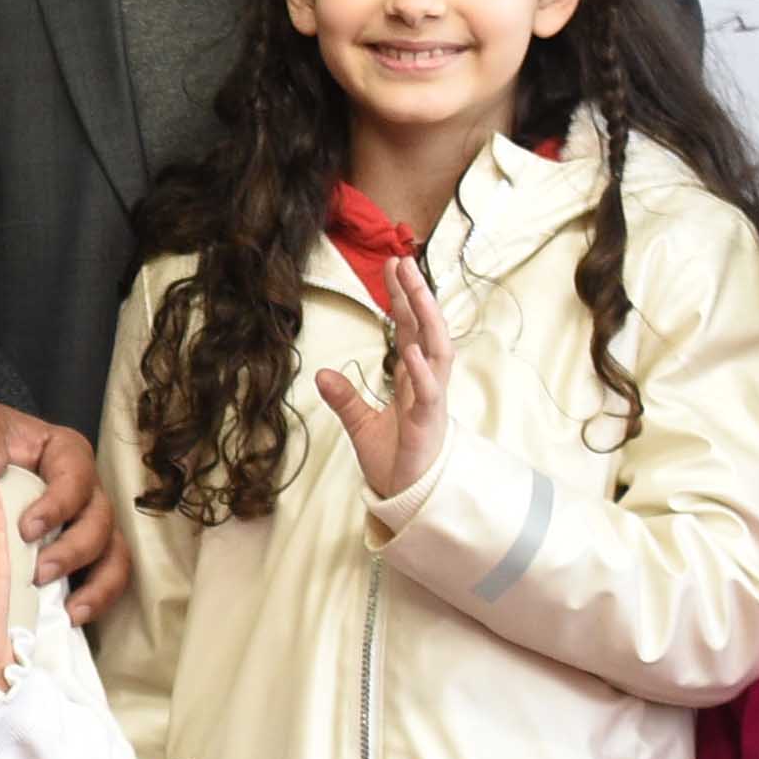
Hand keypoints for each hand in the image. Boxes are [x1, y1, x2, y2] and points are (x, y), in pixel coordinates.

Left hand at [0, 399, 122, 622]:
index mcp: (68, 456)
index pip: (75, 481)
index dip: (56, 507)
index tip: (27, 529)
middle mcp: (90, 489)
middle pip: (101, 522)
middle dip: (74, 551)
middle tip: (40, 573)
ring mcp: (93, 522)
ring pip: (114, 554)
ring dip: (97, 584)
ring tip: (71, 610)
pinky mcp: (87, 550)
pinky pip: (106, 576)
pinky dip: (96, 599)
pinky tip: (73, 617)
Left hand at [310, 256, 455, 508]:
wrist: (407, 498)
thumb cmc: (394, 461)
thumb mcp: (361, 425)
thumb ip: (345, 398)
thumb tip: (321, 373)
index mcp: (413, 381)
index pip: (412, 330)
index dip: (404, 299)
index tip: (393, 267)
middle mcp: (427, 385)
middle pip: (427, 330)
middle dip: (417, 295)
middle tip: (402, 260)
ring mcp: (431, 403)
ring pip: (437, 352)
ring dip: (427, 319)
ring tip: (414, 287)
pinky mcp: (428, 425)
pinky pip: (429, 394)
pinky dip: (421, 372)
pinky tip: (411, 350)